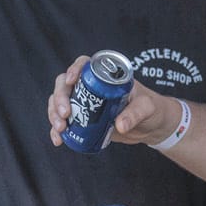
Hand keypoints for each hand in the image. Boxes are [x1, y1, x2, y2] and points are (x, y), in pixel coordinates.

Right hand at [46, 58, 177, 147]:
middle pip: (65, 84)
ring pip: (59, 102)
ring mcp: (84, 103)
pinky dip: (57, 131)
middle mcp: (91, 86)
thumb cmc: (152, 108)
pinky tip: (58, 140)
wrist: (152, 126)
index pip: (84, 64)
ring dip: (54, 114)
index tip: (71, 81)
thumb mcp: (147, 108)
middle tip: (64, 115)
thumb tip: (120, 125)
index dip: (74, 69)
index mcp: (106, 75)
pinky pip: (64, 121)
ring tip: (61, 130)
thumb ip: (136, 114)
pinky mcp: (83, 120)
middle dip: (59, 98)